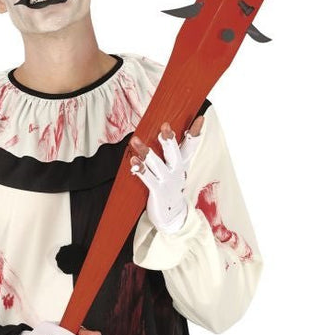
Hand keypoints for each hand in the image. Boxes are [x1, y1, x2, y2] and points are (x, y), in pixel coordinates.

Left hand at [129, 116, 204, 233]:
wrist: (171, 216)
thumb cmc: (168, 187)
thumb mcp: (173, 170)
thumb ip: (169, 154)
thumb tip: (163, 133)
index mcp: (181, 164)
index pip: (190, 146)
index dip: (195, 132)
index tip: (200, 118)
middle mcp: (177, 172)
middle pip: (174, 153)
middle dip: (169, 140)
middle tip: (165, 126)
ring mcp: (168, 182)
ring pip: (156, 163)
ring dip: (145, 151)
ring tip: (135, 140)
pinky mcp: (158, 191)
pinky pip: (148, 178)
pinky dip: (140, 169)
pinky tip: (133, 161)